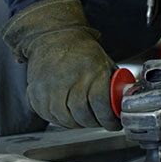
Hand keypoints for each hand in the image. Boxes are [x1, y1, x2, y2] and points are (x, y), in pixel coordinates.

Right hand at [2, 0, 120, 130]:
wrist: (52, 38)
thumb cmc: (81, 51)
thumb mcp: (104, 63)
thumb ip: (115, 85)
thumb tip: (124, 105)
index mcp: (91, 73)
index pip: (101, 107)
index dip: (109, 120)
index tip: (113, 123)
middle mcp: (70, 81)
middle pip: (83, 116)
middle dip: (94, 122)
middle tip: (98, 120)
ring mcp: (50, 89)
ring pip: (66, 120)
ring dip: (76, 123)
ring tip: (82, 116)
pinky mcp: (36, 94)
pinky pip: (49, 117)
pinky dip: (59, 119)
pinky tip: (66, 111)